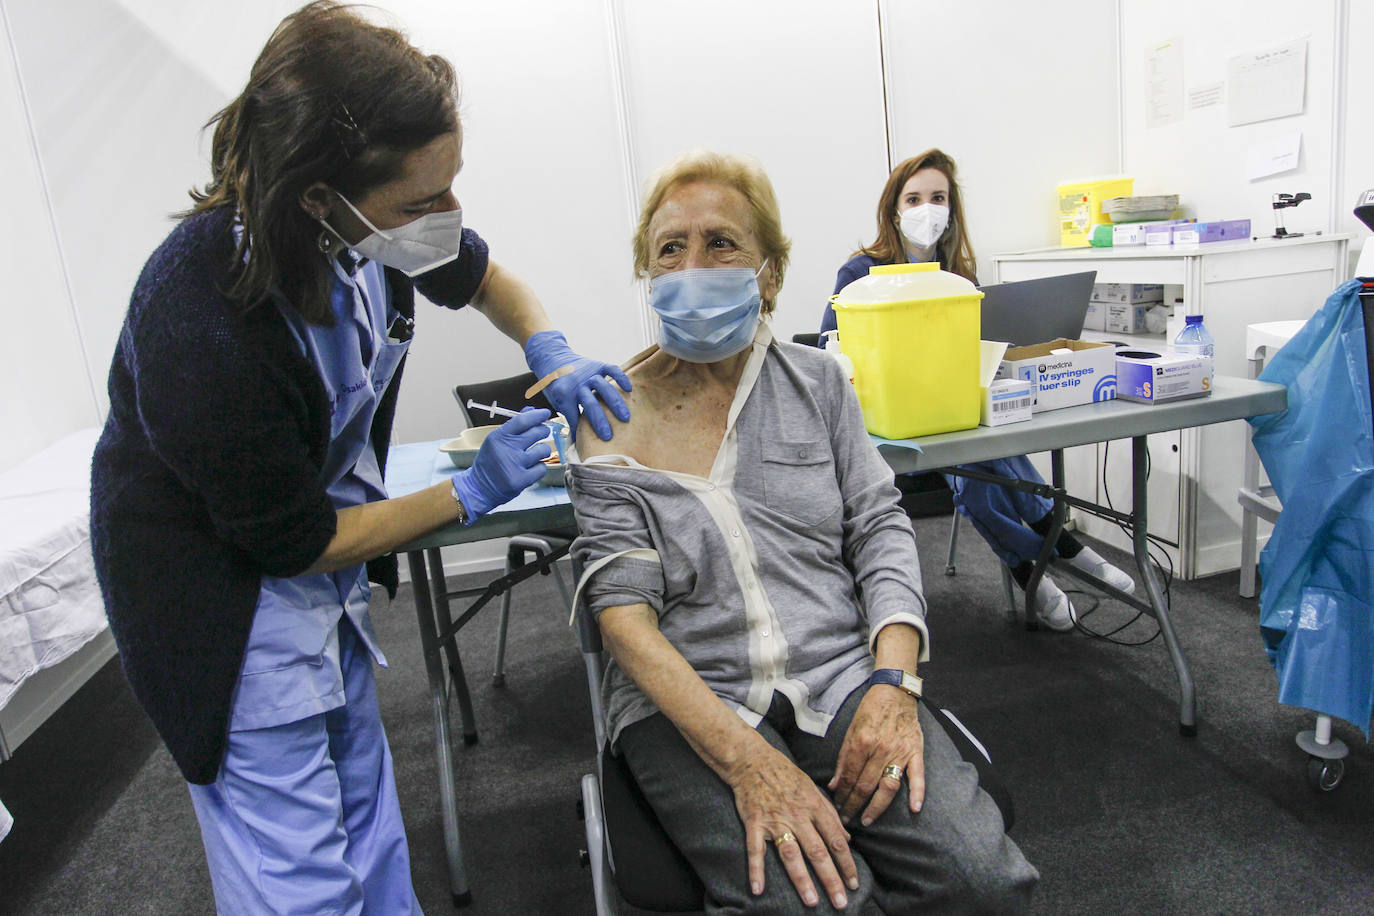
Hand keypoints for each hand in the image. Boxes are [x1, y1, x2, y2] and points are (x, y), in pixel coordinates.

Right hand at [451, 408, 552, 518]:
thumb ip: (513, 425)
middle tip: (542, 432)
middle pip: (537, 432)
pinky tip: (529, 469)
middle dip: (543, 430)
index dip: (537, 415)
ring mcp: (515, 465)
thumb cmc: (490, 461)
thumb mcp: (495, 440)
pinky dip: (539, 468)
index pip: (522, 420)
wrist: (480, 488)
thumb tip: (531, 410)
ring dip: (542, 450)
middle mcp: (507, 449)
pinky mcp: (522, 480)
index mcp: (498, 437)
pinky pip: (542, 467)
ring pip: (543, 450)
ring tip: (533, 454)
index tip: (545, 413)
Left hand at [524, 329, 630, 441]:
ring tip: (625, 418)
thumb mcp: (555, 401)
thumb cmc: (555, 384)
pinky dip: (621, 378)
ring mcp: (589, 373)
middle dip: (600, 422)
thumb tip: (576, 439)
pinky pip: (612, 369)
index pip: (574, 417)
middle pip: (590, 404)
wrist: (553, 358)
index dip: (580, 432)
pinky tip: (629, 389)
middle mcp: (577, 384)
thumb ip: (568, 415)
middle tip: (608, 436)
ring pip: (604, 388)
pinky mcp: (598, 365)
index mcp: (564, 394)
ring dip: (615, 403)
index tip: (587, 443)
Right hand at [729, 743, 857, 908]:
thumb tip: (847, 838)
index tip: (854, 883)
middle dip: (830, 879)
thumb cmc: (785, 774)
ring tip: (811, 901)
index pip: (836, 840)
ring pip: (791, 854)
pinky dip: (756, 870)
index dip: (847, 863)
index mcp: (814, 807)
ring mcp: (775, 820)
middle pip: (817, 851)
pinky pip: (755, 849)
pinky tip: (758, 889)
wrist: (752, 759)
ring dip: (801, 879)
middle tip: (840, 902)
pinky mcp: (754, 823)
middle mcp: (797, 816)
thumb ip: (830, 814)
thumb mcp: (812, 788)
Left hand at [828, 686, 924, 826]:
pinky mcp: (915, 752)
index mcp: (861, 742)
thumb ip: (843, 758)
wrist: (895, 692)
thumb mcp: (850, 730)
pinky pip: (917, 776)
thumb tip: (833, 784)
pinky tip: (914, 809)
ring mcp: (899, 752)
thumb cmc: (870, 710)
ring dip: (876, 807)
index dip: (841, 795)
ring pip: (887, 787)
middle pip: (864, 785)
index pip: (848, 776)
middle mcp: (879, 750)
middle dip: (853, 805)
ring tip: (866, 820)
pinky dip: (917, 793)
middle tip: (846, 820)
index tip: (836, 807)